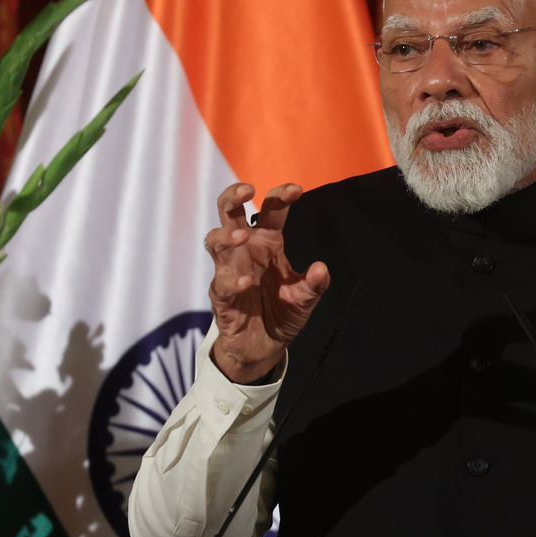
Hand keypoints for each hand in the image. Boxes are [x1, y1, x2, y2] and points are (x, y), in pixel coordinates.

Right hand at [205, 183, 329, 382]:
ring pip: (215, 242)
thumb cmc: (282, 312)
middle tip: (247, 189)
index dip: (279, 195)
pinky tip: (246, 282)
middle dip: (233, 196)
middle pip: (229, 213)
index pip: (269, 210)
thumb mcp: (306, 299)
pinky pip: (220, 284)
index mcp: (267, 243)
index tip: (296, 191)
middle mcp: (245, 251)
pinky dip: (232, 281)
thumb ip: (315, 285)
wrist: (264, 347)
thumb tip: (320, 268)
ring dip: (226, 236)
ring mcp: (230, 271)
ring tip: (242, 237)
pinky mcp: (221, 297)